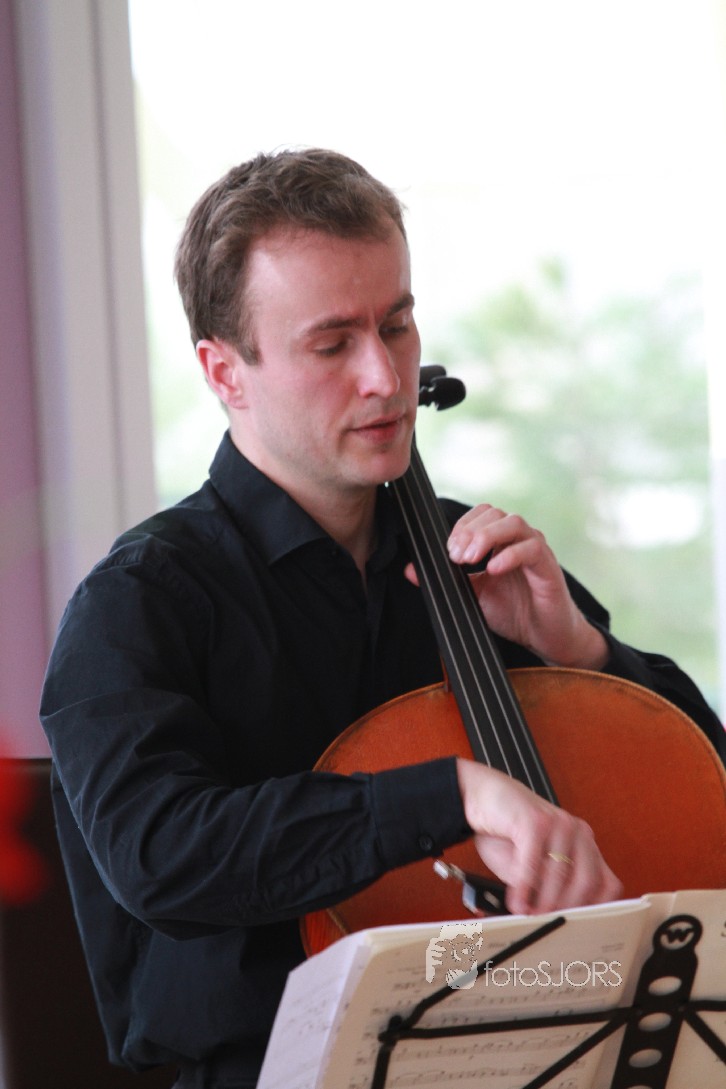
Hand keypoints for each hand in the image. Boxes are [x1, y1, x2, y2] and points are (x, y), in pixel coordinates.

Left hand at [412, 504, 608, 669]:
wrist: (546, 637)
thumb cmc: (514, 612)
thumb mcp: (473, 595)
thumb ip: (446, 580)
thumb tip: (410, 571)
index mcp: (501, 541)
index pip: (480, 515)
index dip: (461, 526)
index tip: (448, 551)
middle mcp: (519, 539)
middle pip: (494, 513)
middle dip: (469, 531)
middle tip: (455, 557)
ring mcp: (536, 550)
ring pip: (513, 523)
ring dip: (486, 537)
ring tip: (469, 559)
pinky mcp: (548, 567)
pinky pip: (531, 549)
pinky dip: (510, 555)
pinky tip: (494, 568)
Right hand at [456, 759, 621, 914]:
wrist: (480, 797)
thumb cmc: (507, 835)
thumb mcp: (534, 869)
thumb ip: (547, 890)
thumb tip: (555, 924)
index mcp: (584, 845)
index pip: (607, 885)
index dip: (594, 910)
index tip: (575, 929)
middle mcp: (578, 832)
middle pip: (588, 882)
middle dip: (566, 909)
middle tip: (546, 924)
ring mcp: (559, 822)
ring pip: (561, 874)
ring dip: (542, 901)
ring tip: (526, 914)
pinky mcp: (536, 819)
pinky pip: (533, 862)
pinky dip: (524, 886)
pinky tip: (515, 899)